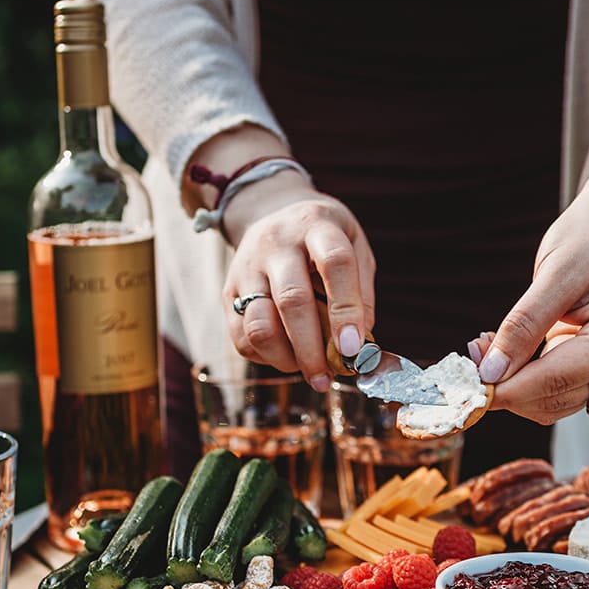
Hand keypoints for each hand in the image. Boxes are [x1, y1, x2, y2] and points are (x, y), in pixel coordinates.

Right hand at [222, 175, 375, 391]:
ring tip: (306, 369)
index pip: (334, 263)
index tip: (353, 348)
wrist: (270, 210)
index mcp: (317, 225)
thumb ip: (361, 292)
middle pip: (292, 300)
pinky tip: (285, 356)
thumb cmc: (322, 237)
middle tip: (327, 379)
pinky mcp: (227, 289)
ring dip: (286, 358)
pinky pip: (240, 335)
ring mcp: (247, 266)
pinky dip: (264, 357)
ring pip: (259, 324)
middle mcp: (277, 243)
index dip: (345, 309)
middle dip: (312, 349)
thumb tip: (359, 346)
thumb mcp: (355, 246)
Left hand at [471, 180, 588, 424]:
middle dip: (509, 386)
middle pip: (557, 398)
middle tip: (469, 358)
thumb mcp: (554, 274)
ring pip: (556, 400)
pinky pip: (561, 385)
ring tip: (485, 348)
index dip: (509, 389)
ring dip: (516, 384)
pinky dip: (529, 376)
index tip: (467, 388)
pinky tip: (505, 351)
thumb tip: (490, 374)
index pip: (558, 380)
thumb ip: (523, 325)